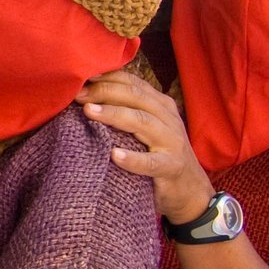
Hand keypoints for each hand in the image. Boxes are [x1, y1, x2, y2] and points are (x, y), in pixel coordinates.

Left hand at [76, 71, 211, 223]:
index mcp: (159, 104)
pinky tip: (114, 155)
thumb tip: (85, 93)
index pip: (132, 82)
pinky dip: (133, 158)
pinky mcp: (172, 167)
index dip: (106, 78)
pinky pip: (151, 162)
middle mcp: (167, 118)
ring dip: (114, 115)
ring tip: (89, 111)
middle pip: (135, 97)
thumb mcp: (145, 127)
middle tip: (77, 95)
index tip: (80, 78)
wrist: (190, 190)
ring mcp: (172, 142)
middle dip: (104, 92)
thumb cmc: (157, 154)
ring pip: (142, 122)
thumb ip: (125, 109)